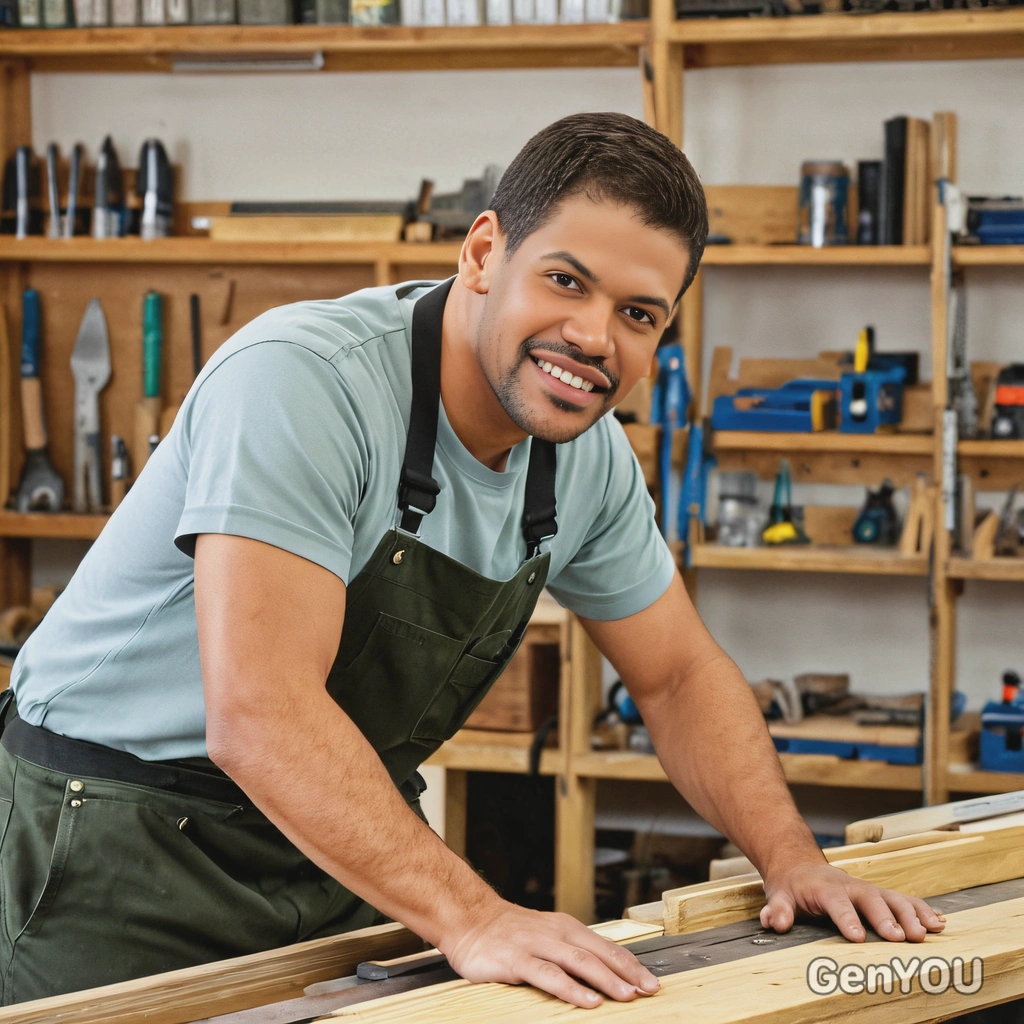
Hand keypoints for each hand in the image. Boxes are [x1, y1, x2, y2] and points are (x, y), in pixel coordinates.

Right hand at [443, 900, 660, 1007]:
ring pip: (578, 962)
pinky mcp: (517, 959)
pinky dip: (571, 988)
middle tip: (649, 990)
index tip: (651, 981)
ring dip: (606, 980)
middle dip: (627, 973)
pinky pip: (549, 975)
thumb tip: (602, 975)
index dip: (630, 965)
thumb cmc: (509, 933)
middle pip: (598, 954)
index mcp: (566, 928)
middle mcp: (556, 933)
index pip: (605, 947)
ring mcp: (537, 945)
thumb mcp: (546, 936)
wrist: (470, 919)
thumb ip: (570, 952)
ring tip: (627, 996)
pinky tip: (587, 1000)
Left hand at [761, 862, 946, 942]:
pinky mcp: (879, 895)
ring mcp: (867, 889)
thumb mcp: (778, 896)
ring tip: (929, 931)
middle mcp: (849, 885)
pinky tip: (939, 923)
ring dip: (911, 913)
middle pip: (870, 898)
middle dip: (886, 916)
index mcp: (823, 888)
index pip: (836, 902)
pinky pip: (903, 900)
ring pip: (892, 897)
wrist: (800, 866)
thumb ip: (777, 910)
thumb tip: (775, 923)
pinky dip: (922, 909)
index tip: (858, 937)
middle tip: (902, 937)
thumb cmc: (791, 887)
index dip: (846, 918)